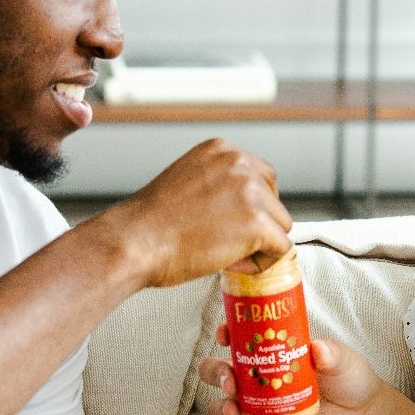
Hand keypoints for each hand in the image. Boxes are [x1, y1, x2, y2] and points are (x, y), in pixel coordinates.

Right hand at [92, 140, 293, 289]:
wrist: (134, 241)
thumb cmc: (150, 224)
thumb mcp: (187, 182)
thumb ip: (218, 185)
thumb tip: (242, 207)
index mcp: (221, 150)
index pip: (262, 176)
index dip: (250, 206)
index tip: (228, 222)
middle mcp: (239, 163)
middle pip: (275, 200)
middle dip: (258, 224)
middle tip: (224, 240)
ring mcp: (250, 192)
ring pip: (280, 225)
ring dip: (258, 244)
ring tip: (223, 252)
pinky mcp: (257, 223)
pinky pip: (281, 250)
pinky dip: (260, 264)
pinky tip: (230, 263)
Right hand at [192, 333, 388, 414]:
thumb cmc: (349, 378)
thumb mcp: (342, 360)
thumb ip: (331, 354)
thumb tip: (318, 348)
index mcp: (271, 353)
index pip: (240, 340)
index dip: (227, 334)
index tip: (225, 334)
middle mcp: (257, 378)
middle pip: (221, 371)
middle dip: (217, 373)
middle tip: (231, 379)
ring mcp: (258, 406)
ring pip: (224, 404)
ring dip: (221, 407)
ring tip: (234, 412)